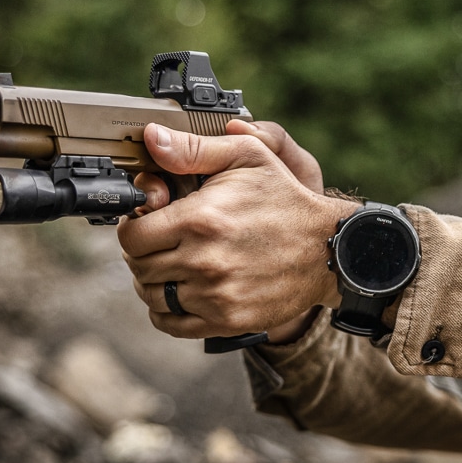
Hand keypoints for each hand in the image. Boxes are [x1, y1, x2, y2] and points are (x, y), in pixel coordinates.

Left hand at [118, 123, 352, 341]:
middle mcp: (203, 260)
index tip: (149, 223)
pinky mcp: (226, 320)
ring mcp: (214, 295)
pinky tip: (181, 293)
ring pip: (152, 296)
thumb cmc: (286, 199)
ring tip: (172, 266)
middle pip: (139, 267)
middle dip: (144, 253)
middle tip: (161, 243)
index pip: (133, 235)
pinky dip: (167, 311)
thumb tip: (152, 139)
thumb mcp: (247, 157)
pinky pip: (172, 324)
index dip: (135, 227)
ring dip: (154, 282)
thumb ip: (193, 148)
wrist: (328, 248)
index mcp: (200, 219)